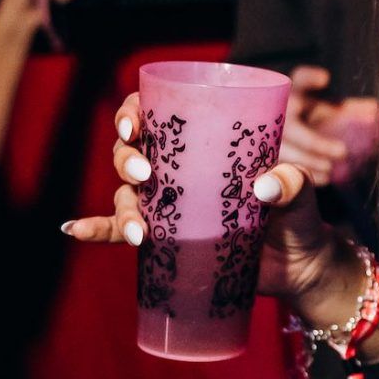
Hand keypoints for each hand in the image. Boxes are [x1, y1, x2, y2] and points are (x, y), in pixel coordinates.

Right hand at [62, 91, 336, 302]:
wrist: (301, 266)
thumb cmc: (300, 218)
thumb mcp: (303, 195)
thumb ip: (293, 184)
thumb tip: (264, 187)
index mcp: (206, 144)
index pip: (158, 114)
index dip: (134, 112)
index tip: (134, 125)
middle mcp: (179, 169)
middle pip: (132, 151)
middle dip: (127, 159)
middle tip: (145, 175)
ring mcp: (170, 205)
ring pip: (126, 194)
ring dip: (123, 207)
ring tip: (140, 231)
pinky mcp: (167, 240)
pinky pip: (120, 231)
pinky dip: (97, 230)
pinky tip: (75, 231)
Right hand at [279, 67, 378, 185]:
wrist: (288, 136)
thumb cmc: (315, 120)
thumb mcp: (328, 112)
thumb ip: (350, 112)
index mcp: (296, 94)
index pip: (298, 79)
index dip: (307, 78)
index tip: (325, 78)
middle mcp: (280, 111)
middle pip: (289, 126)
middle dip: (314, 142)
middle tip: (342, 152)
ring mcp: (268, 133)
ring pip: (281, 150)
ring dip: (307, 161)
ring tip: (330, 170)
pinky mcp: (266, 154)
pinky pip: (278, 168)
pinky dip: (299, 174)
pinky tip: (320, 179)